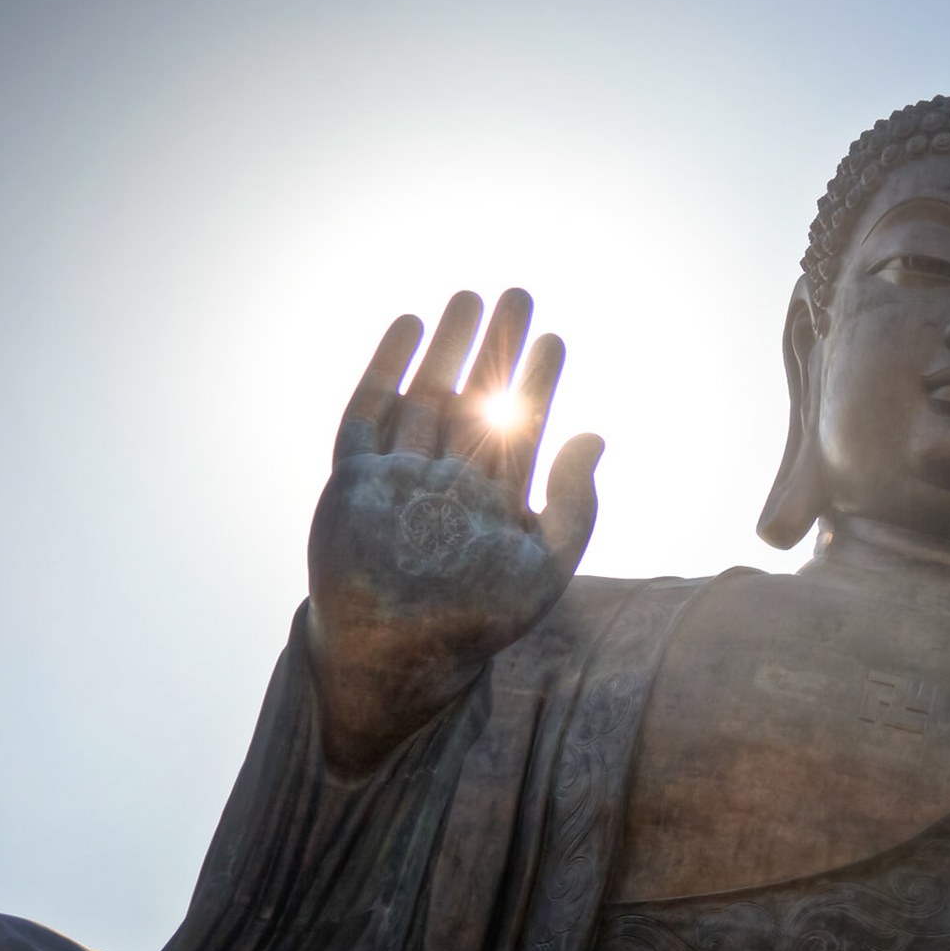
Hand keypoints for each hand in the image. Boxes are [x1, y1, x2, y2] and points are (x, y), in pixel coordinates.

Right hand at [305, 289, 603, 771]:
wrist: (397, 656)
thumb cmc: (474, 623)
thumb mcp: (544, 567)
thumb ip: (574, 505)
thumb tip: (594, 435)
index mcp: (492, 502)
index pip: (519, 427)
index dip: (537, 381)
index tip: (554, 339)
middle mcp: (446, 483)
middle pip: (476, 400)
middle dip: (498, 349)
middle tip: (519, 294)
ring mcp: (399, 478)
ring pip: (426, 396)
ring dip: (448, 348)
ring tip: (471, 297)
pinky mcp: (355, 479)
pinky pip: (369, 411)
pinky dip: (386, 367)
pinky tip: (409, 325)